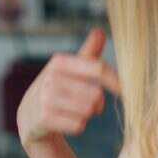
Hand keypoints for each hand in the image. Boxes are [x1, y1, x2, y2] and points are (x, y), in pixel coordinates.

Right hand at [16, 27, 121, 147]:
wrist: (29, 113)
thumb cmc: (58, 87)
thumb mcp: (69, 68)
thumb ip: (88, 52)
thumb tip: (99, 31)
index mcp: (60, 62)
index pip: (99, 69)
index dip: (117, 81)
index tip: (127, 91)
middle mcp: (51, 77)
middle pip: (96, 94)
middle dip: (97, 102)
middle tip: (87, 102)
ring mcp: (46, 98)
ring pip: (88, 110)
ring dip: (87, 114)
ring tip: (75, 110)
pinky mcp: (44, 118)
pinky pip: (78, 125)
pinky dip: (77, 125)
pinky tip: (65, 120)